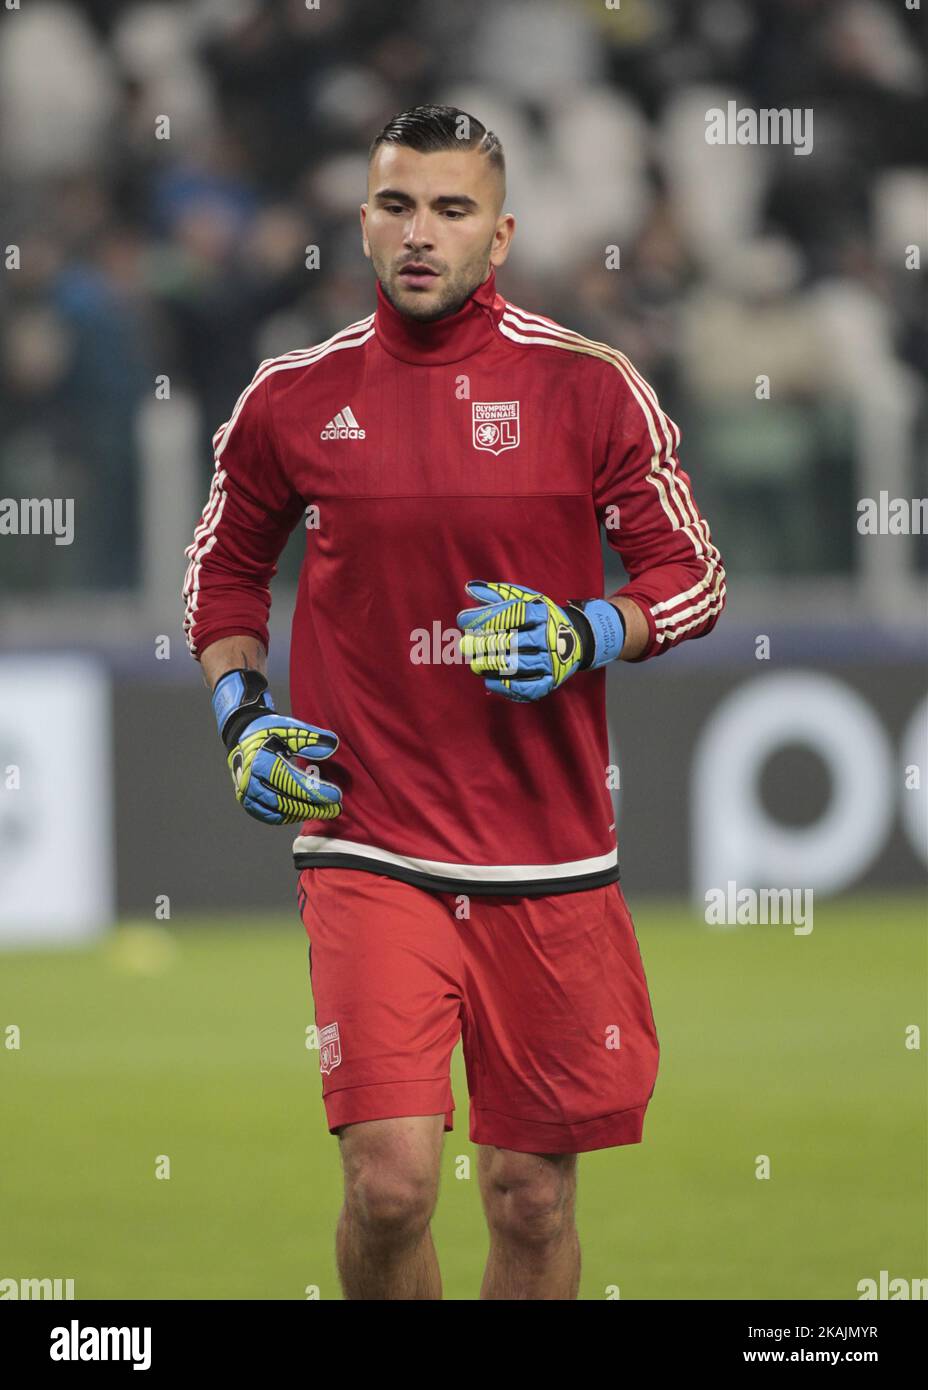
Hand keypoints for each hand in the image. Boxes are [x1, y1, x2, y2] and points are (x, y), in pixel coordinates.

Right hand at [211, 669, 341, 823]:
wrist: (243, 737)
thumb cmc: (269, 731)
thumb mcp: (288, 728)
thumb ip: (310, 738)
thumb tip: (333, 746)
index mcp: (260, 762)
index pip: (293, 783)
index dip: (316, 792)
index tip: (337, 795)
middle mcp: (250, 782)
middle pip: (287, 802)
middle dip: (314, 807)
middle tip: (336, 808)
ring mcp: (247, 795)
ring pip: (280, 812)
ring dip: (304, 814)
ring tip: (325, 811)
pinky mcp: (248, 803)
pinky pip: (271, 816)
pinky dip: (290, 816)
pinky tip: (306, 811)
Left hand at [456, 580, 624, 702]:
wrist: (576, 640)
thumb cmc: (539, 618)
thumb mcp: (524, 601)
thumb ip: (497, 595)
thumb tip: (469, 589)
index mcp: (541, 613)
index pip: (511, 614)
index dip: (484, 617)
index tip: (462, 620)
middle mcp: (549, 637)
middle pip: (511, 642)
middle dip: (483, 645)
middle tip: (464, 646)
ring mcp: (551, 661)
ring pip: (516, 666)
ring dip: (490, 666)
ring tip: (474, 665)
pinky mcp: (551, 681)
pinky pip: (527, 687)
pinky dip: (505, 686)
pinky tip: (488, 680)